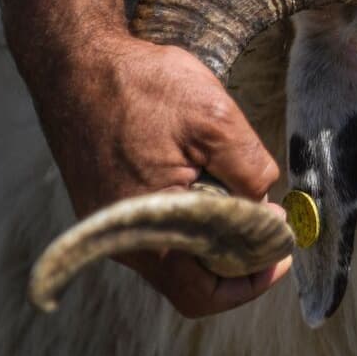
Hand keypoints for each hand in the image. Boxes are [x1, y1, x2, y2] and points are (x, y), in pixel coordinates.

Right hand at [29, 31, 290, 316]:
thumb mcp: (216, 120)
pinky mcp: (109, 208)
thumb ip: (250, 171)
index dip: (250, 281)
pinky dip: (193, 214)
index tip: (280, 253)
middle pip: (194, 277)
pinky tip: (208, 176)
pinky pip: (161, 228)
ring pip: (179, 251)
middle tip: (271, 218)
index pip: (201, 294)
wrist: (76, 62)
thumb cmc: (141, 87)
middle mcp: (124, 241)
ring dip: (216, 230)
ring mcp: (113, 226)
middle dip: (239, 252)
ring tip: (241, 190)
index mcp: (148, 232)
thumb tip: (268, 211)